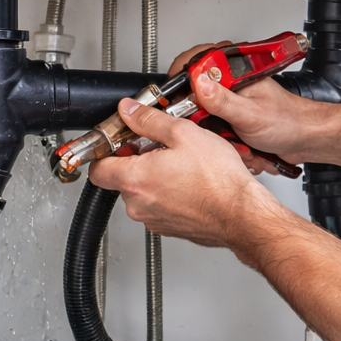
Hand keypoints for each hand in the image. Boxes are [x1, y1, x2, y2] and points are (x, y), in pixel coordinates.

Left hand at [89, 96, 288, 249]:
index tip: (121, 142)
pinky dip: (170, 194)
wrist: (242, 215)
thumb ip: (149, 120)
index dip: (107, 151)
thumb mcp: (183, 134)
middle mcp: (138, 205)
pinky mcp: (170, 229)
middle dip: (137, 161)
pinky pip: (160, 206)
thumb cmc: (219, 181)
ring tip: (182, 166)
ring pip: (143, 193)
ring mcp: (153, 220)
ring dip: (156, 178)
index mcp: (135, 179)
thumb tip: (129, 111)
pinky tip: (190, 184)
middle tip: (162, 149)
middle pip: (122, 178)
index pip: (98, 168)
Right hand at [164, 43, 331, 173]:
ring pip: (204, 119)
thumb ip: (222, 100)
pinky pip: (216, 134)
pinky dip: (228, 146)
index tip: (176, 102)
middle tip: (219, 132)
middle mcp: (229, 84)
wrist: (306, 139)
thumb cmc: (289, 121)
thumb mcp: (251, 114)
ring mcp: (230, 103)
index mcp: (233, 72)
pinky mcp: (232, 120)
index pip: (193, 64)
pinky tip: (243, 148)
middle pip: (193, 97)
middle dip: (205, 123)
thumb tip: (198, 84)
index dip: (180, 82)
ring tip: (240, 144)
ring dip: (219, 138)